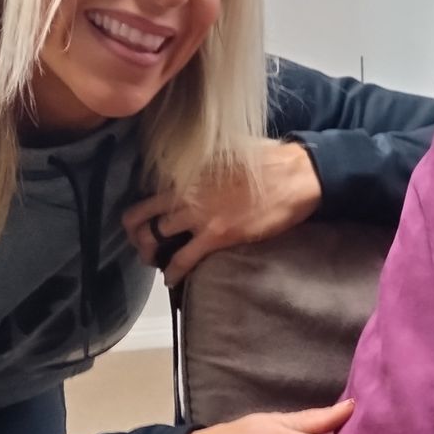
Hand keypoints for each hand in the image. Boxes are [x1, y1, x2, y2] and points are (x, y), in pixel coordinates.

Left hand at [124, 140, 321, 286]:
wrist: (295, 175)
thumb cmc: (269, 161)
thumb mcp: (227, 153)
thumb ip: (206, 166)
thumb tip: (199, 173)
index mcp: (189, 172)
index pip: (147, 197)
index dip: (138, 216)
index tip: (141, 226)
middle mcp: (186, 192)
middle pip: (141, 219)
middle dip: (137, 237)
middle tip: (144, 248)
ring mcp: (199, 214)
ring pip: (154, 239)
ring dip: (151, 255)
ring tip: (155, 264)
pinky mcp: (217, 234)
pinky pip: (183, 259)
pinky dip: (173, 273)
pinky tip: (171, 280)